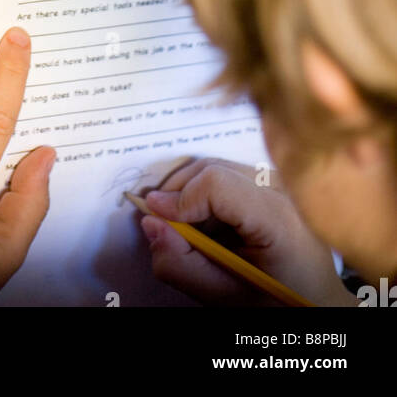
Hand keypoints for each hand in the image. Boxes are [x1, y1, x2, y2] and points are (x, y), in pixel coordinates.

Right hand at [138, 157, 356, 306]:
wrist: (320, 302)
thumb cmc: (279, 304)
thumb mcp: (227, 298)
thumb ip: (183, 266)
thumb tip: (150, 223)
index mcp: (278, 220)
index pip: (217, 183)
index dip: (179, 198)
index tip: (155, 218)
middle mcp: (283, 189)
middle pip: (213, 168)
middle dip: (178, 193)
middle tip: (164, 225)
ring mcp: (281, 181)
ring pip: (217, 167)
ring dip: (190, 192)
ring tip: (188, 228)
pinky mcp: (274, 181)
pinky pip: (229, 174)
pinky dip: (206, 194)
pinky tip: (209, 224)